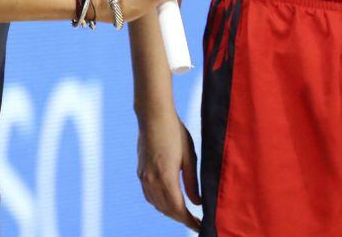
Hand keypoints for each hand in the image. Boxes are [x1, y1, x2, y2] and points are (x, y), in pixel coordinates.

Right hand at [137, 109, 201, 230]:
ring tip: (185, 214)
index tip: (200, 226)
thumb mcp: (189, 156)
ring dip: (170, 212)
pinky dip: (160, 203)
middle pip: (167, 210)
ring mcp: (143, 177)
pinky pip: (149, 196)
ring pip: (157, 205)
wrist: (153, 115)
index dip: (189, 221)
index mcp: (166, 176)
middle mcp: (151, 180)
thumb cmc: (175, 132)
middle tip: (196, 222)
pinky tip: (168, 202)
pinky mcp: (140, 172)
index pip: (178, 209)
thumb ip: (192, 182)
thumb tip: (197, 203)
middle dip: (181, 219)